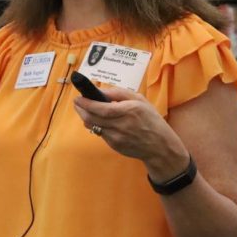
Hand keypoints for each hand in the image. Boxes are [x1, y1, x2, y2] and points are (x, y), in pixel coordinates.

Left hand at [73, 85, 188, 179]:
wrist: (159, 146)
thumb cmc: (151, 120)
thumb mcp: (140, 100)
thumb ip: (120, 93)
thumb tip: (101, 91)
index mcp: (129, 111)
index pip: (101, 108)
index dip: (87, 103)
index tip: (78, 98)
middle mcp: (121, 125)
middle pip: (92, 118)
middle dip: (81, 109)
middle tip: (77, 103)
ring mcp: (117, 138)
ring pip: (93, 127)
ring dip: (86, 117)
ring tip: (84, 110)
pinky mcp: (115, 146)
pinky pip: (100, 134)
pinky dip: (97, 126)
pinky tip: (99, 120)